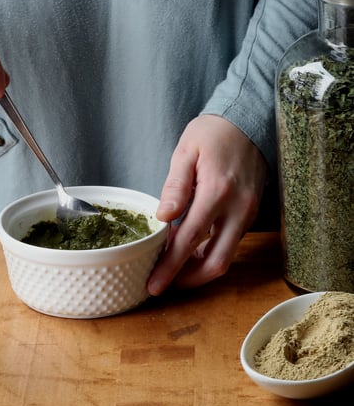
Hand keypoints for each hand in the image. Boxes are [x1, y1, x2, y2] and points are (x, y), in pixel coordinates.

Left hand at [148, 115, 267, 292]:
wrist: (248, 120)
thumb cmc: (213, 133)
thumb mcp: (186, 152)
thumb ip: (175, 186)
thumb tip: (163, 218)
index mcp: (217, 191)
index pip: (190, 239)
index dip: (170, 267)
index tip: (154, 285)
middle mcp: (238, 208)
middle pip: (216, 262)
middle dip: (187, 280)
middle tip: (161, 284)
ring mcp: (248, 213)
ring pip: (226, 257)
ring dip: (198, 269)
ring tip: (171, 267)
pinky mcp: (250, 214)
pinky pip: (230, 244)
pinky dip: (209, 253)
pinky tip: (189, 250)